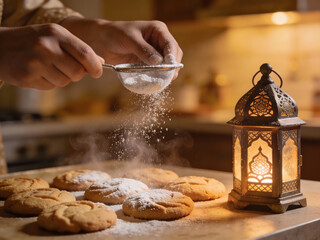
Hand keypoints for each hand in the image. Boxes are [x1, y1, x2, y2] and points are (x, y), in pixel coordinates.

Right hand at [0, 24, 102, 89]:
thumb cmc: (32, 41)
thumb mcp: (54, 37)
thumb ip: (77, 48)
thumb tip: (100, 61)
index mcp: (57, 33)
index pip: (85, 54)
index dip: (95, 67)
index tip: (97, 72)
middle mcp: (47, 46)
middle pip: (78, 72)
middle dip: (76, 74)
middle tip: (67, 69)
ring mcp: (36, 62)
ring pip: (65, 82)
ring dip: (61, 79)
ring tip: (47, 68)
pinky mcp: (28, 76)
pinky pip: (50, 87)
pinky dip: (48, 83)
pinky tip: (38, 72)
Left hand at [61, 18, 182, 78]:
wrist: (101, 41)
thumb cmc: (114, 34)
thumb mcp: (129, 40)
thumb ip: (144, 50)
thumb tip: (159, 62)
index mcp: (158, 30)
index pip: (171, 45)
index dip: (172, 58)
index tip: (170, 69)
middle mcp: (159, 41)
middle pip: (173, 56)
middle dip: (171, 67)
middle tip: (167, 78)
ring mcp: (154, 52)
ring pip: (167, 64)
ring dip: (165, 73)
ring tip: (162, 81)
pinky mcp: (148, 62)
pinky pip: (157, 70)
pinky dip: (158, 76)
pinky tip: (155, 81)